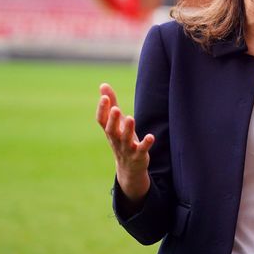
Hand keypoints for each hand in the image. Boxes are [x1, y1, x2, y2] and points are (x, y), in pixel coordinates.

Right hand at [96, 83, 153, 202]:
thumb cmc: (122, 139)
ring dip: (128, 129)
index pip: (101, 120)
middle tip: (115, 108)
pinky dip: (146, 144)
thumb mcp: (116, 122)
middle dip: (112, 120)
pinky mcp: (138, 155)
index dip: (102, 109)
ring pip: (125, 139)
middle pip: (111, 130)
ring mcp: (126, 148)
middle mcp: (115, 140)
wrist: (129, 168)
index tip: (105, 97)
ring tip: (131, 118)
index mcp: (110, 131)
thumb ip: (111, 104)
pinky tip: (151, 136)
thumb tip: (103, 85)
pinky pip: (141, 150)